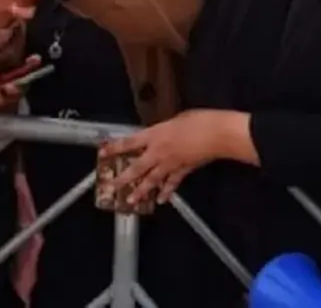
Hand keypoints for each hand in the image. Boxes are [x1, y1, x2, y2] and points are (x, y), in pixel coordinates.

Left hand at [100, 109, 233, 204]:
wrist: (218, 134)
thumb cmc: (198, 120)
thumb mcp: (174, 119)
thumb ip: (162, 129)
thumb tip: (157, 134)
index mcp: (155, 134)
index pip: (129, 142)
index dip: (114, 148)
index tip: (102, 154)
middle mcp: (159, 151)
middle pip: (137, 167)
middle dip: (123, 178)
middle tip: (112, 187)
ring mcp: (171, 163)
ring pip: (152, 180)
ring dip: (141, 191)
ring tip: (131, 200)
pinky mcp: (184, 170)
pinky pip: (173, 183)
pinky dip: (167, 192)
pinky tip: (162, 199)